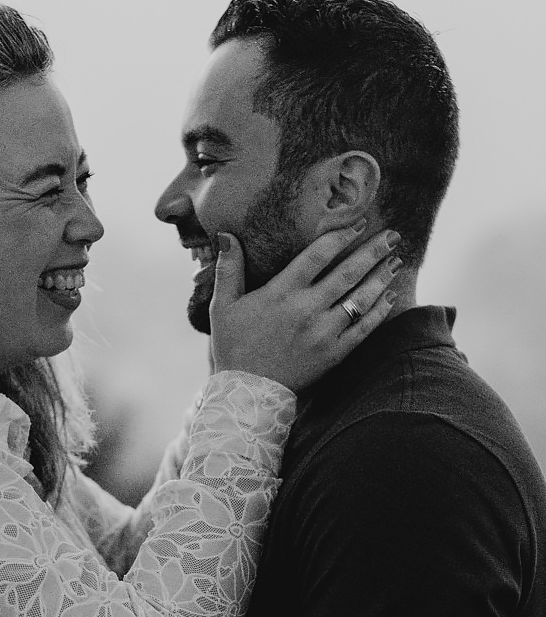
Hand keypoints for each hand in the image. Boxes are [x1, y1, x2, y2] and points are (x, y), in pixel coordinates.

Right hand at [210, 223, 401, 390]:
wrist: (248, 392)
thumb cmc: (233, 347)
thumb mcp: (222, 306)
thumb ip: (227, 269)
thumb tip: (226, 234)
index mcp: (281, 293)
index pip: (318, 254)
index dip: (342, 236)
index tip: (359, 224)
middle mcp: (307, 309)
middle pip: (348, 272)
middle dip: (373, 251)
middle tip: (392, 236)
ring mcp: (324, 332)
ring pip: (361, 298)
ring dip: (381, 277)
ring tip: (395, 261)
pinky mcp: (334, 354)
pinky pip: (364, 328)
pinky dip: (380, 311)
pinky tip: (390, 296)